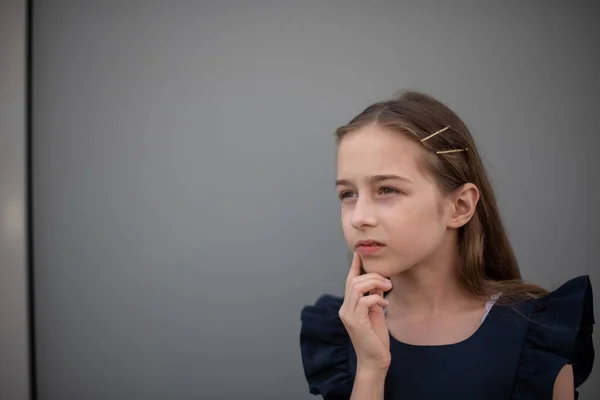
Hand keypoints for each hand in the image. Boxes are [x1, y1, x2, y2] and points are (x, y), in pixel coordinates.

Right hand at [338, 252, 391, 372]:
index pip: (349, 282)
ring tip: (387, 289)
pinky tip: (385, 304)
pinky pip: (365, 300)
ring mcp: (348, 315)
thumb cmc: (376, 338)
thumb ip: (374, 298)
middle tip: (387, 282)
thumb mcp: (376, 312)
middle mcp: (345, 309)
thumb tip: (378, 283)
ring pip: (357, 287)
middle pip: (353, 281)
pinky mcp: (355, 321)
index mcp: (349, 306)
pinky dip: (377, 298)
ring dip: (374, 284)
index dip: (354, 267)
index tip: (358, 254)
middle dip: (372, 276)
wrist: (375, 360)